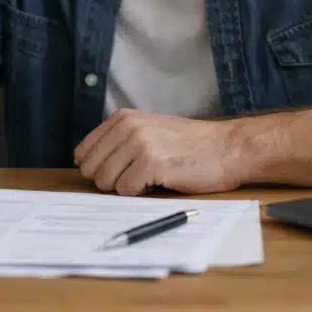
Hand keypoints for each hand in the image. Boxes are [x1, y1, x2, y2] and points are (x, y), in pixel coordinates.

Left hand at [73, 109, 245, 196]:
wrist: (227, 148)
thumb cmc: (190, 146)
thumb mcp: (149, 131)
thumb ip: (120, 142)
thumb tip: (88, 167)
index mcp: (123, 118)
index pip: (84, 152)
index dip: (98, 169)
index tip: (117, 173)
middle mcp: (127, 127)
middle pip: (91, 170)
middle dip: (109, 181)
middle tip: (136, 178)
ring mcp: (139, 143)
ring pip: (106, 181)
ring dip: (126, 188)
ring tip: (150, 178)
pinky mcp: (151, 162)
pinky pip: (126, 190)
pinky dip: (140, 193)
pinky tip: (160, 182)